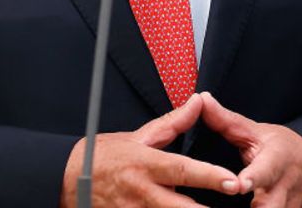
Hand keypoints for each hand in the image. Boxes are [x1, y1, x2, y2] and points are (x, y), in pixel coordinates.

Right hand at [62, 94, 241, 206]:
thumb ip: (172, 124)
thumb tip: (197, 103)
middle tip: (234, 205)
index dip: (209, 176)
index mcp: (145, 164)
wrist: (67, 180)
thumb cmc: (103, 157)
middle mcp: (142, 192)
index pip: (183, 170)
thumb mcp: (137, 137)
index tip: (232, 181)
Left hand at [198, 93, 301, 207]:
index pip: (265, 170)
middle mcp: (283, 188)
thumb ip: (226, 121)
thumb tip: (201, 99)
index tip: (239, 185)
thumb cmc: (281, 150)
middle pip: (272, 206)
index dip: (253, 178)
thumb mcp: (257, 132)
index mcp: (275, 160)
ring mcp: (288, 207)